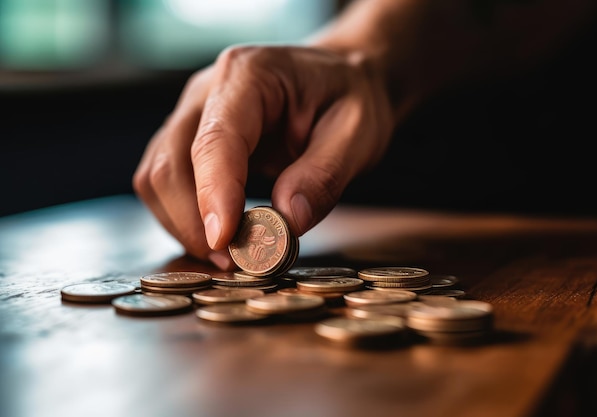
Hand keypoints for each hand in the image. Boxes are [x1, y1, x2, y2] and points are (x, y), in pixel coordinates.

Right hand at [133, 45, 393, 268]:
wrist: (339, 79)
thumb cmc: (350, 97)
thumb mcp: (358, 132)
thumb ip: (324, 174)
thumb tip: (287, 220)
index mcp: (249, 75)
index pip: (215, 139)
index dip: (214, 194)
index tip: (224, 242)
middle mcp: (207, 91)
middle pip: (170, 163)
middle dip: (193, 223)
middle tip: (234, 262)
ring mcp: (193, 115)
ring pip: (158, 178)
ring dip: (183, 225)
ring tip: (230, 256)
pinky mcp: (191, 140)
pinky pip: (168, 183)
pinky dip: (185, 218)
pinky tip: (221, 238)